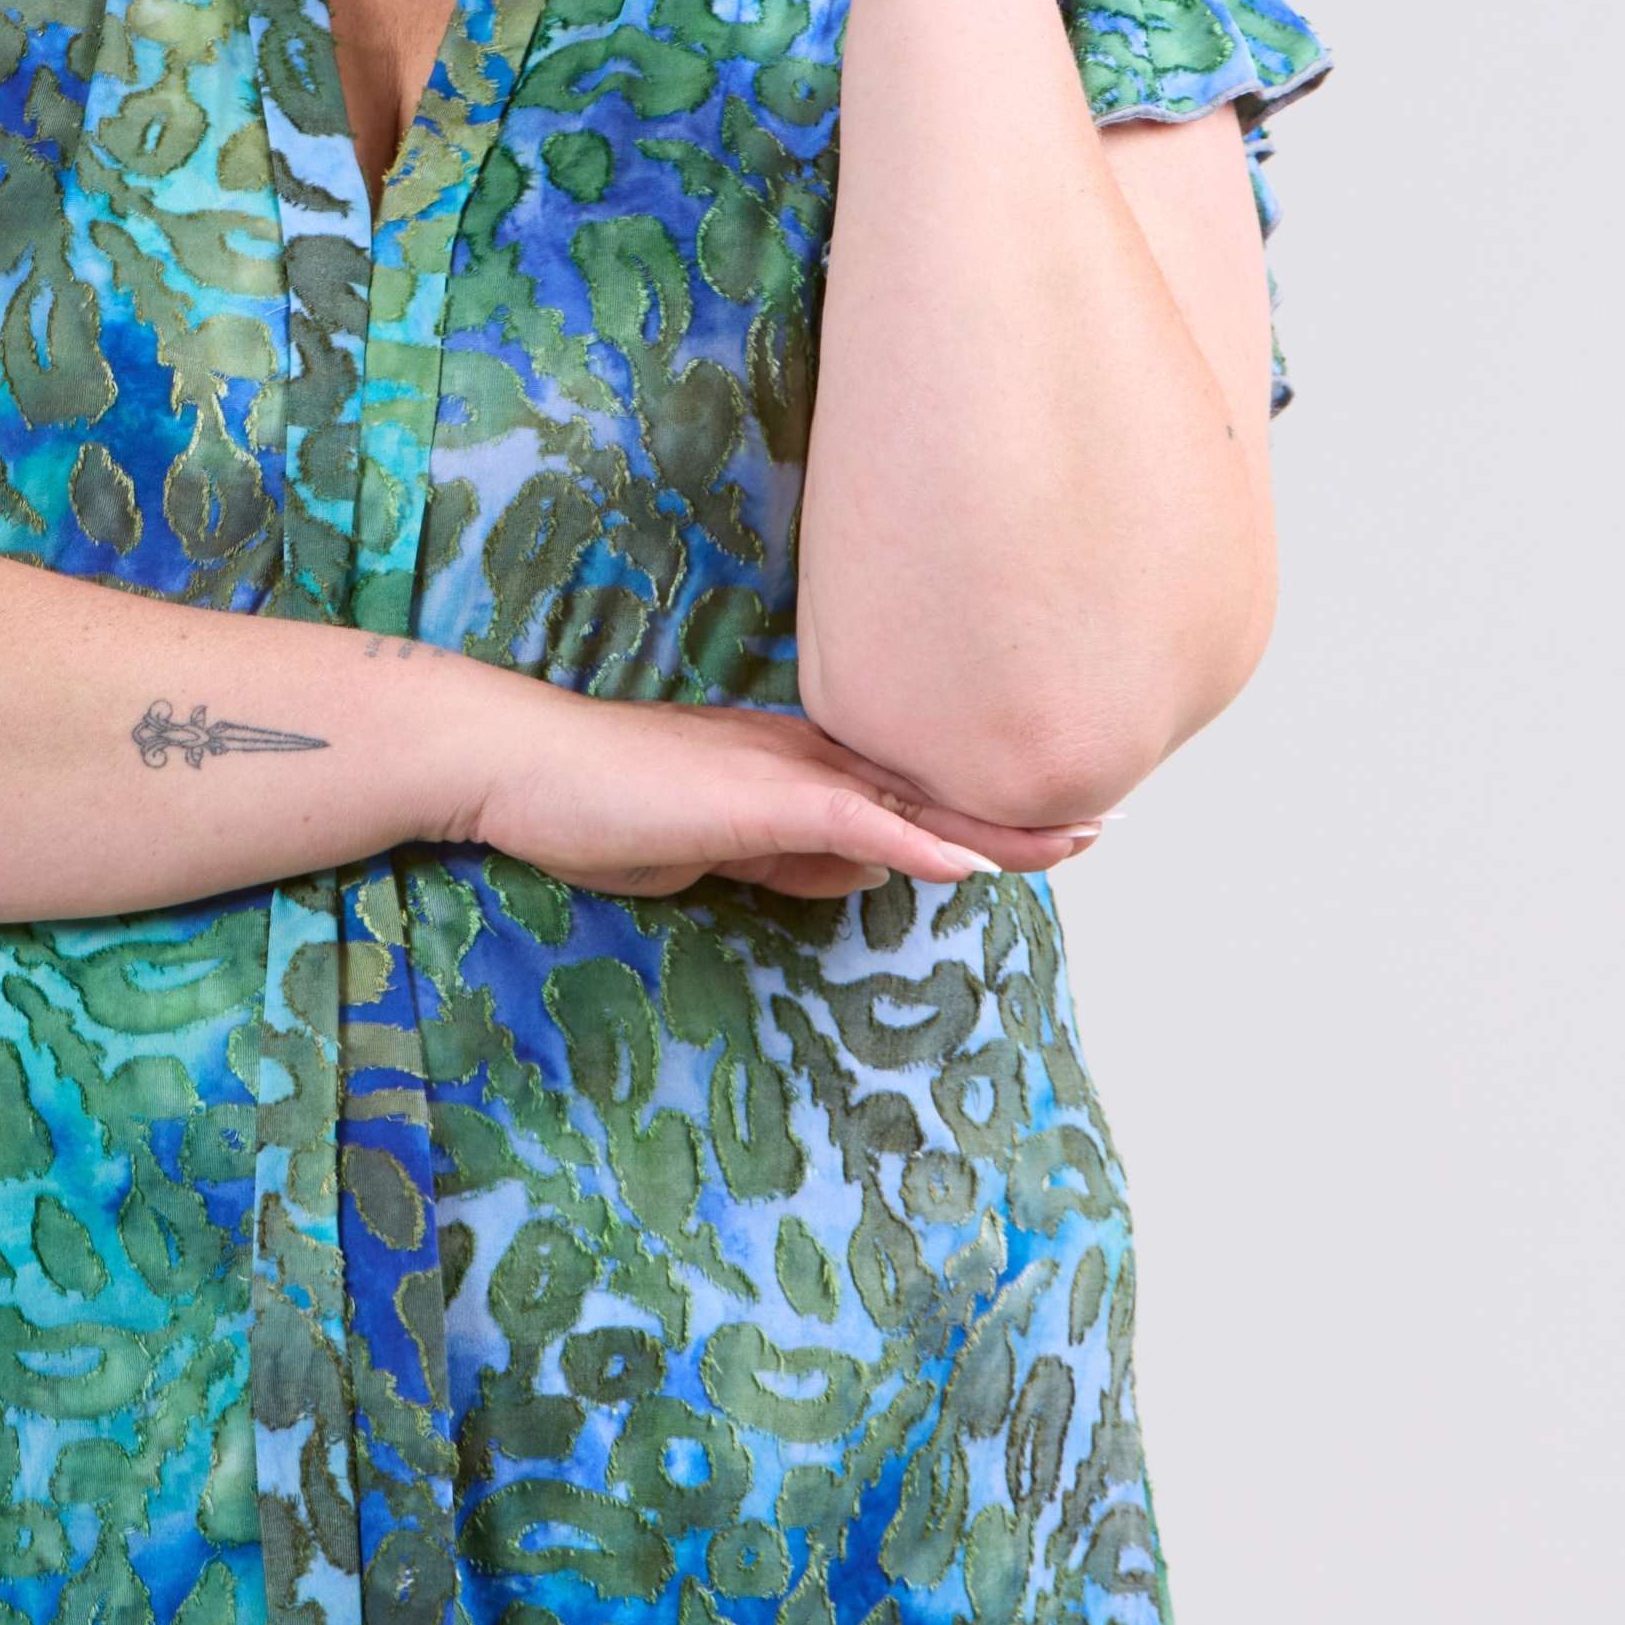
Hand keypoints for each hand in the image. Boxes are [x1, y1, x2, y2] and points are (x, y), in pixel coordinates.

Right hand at [462, 681, 1101, 902]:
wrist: (526, 767)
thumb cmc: (600, 807)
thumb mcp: (713, 846)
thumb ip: (785, 854)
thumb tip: (860, 868)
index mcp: (796, 765)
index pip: (906, 789)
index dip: (976, 808)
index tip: (1045, 821)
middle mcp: (807, 756)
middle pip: (934, 787)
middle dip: (1017, 812)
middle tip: (1098, 821)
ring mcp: (787, 770)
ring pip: (917, 800)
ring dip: (999, 829)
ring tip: (1076, 838)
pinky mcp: (760, 796)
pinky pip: (859, 822)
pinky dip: (920, 842)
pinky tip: (972, 864)